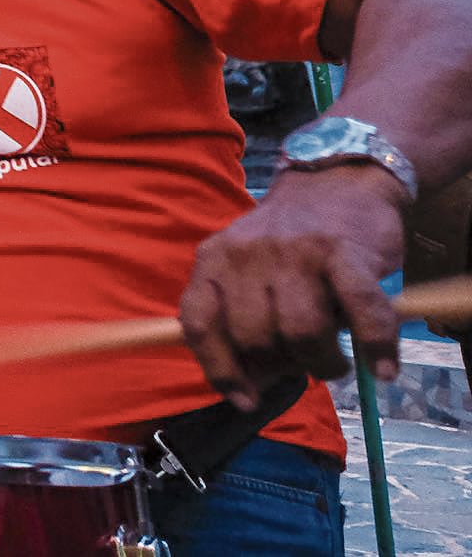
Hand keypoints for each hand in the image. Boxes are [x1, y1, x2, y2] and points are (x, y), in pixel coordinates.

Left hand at [178, 164, 409, 410]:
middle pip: (254, 336)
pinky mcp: (344, 252)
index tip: (243, 399)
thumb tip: (249, 389)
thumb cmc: (290, 244)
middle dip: (282, 367)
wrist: (337, 180)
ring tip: (336, 365)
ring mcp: (295, 251)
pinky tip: (383, 369)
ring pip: (302, 331)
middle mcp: (247, 253)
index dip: (219, 369)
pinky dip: (376, 348)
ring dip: (324, 364)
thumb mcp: (247, 271)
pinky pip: (361, 313)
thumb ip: (242, 322)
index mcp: (214, 259)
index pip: (198, 323)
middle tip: (304, 367)